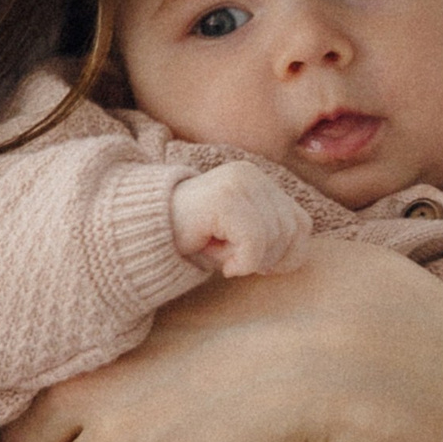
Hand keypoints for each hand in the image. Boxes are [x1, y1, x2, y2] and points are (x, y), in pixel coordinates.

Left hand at [2, 238, 442, 441]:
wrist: (328, 343)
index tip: (80, 426)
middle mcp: (88, 389)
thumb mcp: (186, 281)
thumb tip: (134, 298)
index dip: (48, 420)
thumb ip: (142, 299)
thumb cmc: (272, 300)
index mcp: (88, 336)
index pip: (21, 398)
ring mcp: (121, 440)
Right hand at [170, 159, 307, 279]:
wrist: (141, 232)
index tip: (261, 266)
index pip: (301, 223)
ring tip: (221, 254)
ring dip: (249, 260)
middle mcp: (251, 175)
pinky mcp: (226, 199)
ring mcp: (238, 183)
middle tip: (236, 262)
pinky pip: (255, 242)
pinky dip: (242, 263)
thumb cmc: (191, 238)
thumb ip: (270, 237)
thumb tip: (297, 256)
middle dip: (268, 259)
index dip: (289, 254)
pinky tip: (221, 262)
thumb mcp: (239, 236)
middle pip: (291, 232)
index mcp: (258, 180)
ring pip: (275, 238)